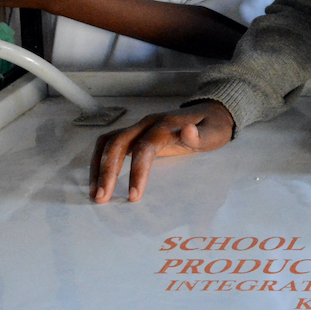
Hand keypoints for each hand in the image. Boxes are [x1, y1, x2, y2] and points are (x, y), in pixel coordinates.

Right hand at [89, 100, 234, 203]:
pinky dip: (100, 161)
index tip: (134, 196)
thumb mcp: (215, 132)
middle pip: (118, 142)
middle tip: (102, 197)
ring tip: (95, 193)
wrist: (212, 111)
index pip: (145, 147)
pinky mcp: (136, 134)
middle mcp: (147, 123)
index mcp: (166, 125)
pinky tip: (98, 181)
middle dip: (107, 171)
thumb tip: (188, 131)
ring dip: (98, 166)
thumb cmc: (213, 127)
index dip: (137, 171)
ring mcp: (139, 127)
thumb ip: (201, 135)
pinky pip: (110, 144)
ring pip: (108, 142)